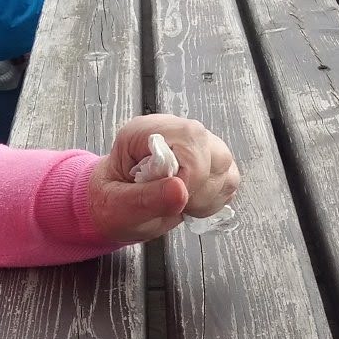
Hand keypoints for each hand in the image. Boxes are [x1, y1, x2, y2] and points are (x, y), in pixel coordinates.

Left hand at [86, 115, 239, 243]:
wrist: (113, 206)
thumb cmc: (109, 203)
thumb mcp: (117, 207)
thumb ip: (146, 199)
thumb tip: (180, 190)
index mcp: (144, 132)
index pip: (190, 138)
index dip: (192, 174)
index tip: (177, 198)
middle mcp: (173, 132)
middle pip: (215, 151)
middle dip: (201, 188)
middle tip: (176, 204)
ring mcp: (193, 145)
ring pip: (226, 166)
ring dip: (208, 195)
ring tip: (180, 205)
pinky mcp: (207, 162)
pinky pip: (229, 179)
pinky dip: (214, 199)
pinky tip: (191, 204)